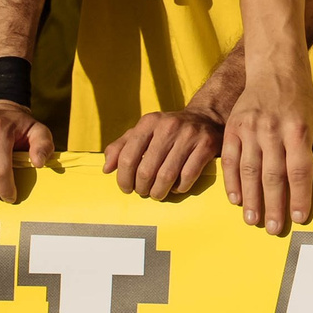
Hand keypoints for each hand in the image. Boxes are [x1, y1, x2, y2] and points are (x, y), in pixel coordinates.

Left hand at [104, 106, 222, 199]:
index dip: (123, 178)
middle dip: (142, 188)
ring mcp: (189, 135)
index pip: (127, 156)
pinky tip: (177, 187)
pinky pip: (188, 176)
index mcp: (149, 122)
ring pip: (166, 175)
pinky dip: (179, 187)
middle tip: (143, 192)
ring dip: (159, 191)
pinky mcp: (206, 145)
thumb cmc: (168, 131)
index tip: (126, 188)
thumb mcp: (143, 132)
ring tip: (157, 193)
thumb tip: (106, 169)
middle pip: (146, 170)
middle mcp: (169, 126)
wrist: (206, 118)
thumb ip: (121, 147)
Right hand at [221, 73, 312, 235]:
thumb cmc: (302, 100)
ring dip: (252, 199)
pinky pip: (230, 159)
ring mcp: (251, 129)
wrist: (275, 70)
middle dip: (275, 205)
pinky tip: (236, 200)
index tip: (300, 218)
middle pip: (274, 175)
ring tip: (253, 221)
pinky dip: (232, 181)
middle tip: (274, 229)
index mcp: (299, 130)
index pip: (300, 169)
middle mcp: (274, 130)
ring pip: (250, 171)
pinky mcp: (233, 127)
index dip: (300, 195)